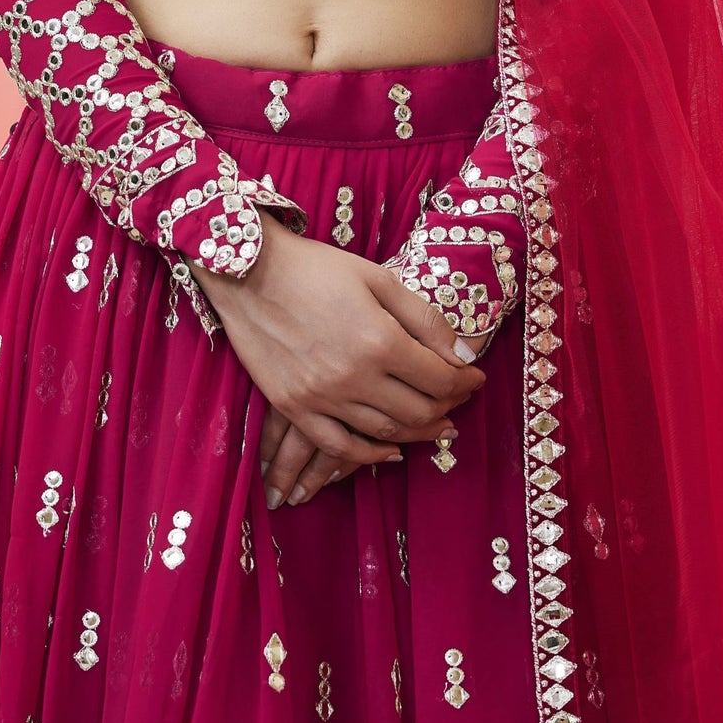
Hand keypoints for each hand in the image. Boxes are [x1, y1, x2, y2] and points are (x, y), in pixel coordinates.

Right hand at [191, 213, 484, 507]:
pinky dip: (370, 455)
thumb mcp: (379, 278)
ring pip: (385, 432)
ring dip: (418, 432)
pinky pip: (339, 445)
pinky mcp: (294, 407)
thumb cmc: (316, 268)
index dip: (465, 382)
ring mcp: (321, 397)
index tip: (475, 378)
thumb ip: (424, 319)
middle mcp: (354, 376)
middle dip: (447, 407)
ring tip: (435, 425)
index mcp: (380, 340)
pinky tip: (390, 451)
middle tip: (458, 399)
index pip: (440, 379)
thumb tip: (462, 356)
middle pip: (419, 411)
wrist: (247, 271)